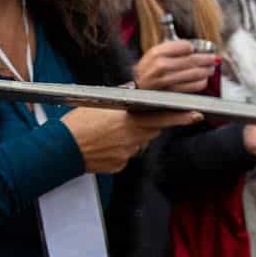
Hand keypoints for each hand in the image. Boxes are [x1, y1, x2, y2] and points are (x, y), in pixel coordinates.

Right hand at [63, 108, 202, 173]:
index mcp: (125, 119)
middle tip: (164, 119)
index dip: (178, 116)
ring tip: (112, 130)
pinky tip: (106, 144)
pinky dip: (121, 149)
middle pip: (151, 130)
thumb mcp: (97, 103)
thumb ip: (119, 100)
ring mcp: (125, 154)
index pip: (159, 117)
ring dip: (133, 135)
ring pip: (139, 142)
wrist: (60, 150)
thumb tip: (130, 91)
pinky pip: (127, 155)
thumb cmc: (76, 124)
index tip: (195, 114)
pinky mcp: (119, 165)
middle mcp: (129, 138)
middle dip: (155, 123)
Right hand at [133, 40, 216, 93]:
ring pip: (195, 74)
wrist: (137, 89)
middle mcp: (161, 67)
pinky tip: (202, 80)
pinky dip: (201, 83)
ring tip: (210, 68)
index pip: (184, 46)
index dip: (192, 47)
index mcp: (156, 53)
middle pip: (192, 60)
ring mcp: (166, 81)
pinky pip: (192, 87)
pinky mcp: (172, 93)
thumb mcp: (153, 54)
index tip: (196, 49)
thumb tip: (193, 47)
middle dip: (206, 59)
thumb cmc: (147, 70)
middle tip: (213, 58)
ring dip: (206, 70)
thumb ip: (172, 48)